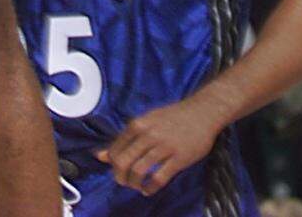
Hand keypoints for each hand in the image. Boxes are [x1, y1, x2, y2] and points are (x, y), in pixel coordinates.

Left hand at [97, 95, 222, 195]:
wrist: (201, 112)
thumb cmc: (172, 117)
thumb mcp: (146, 122)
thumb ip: (125, 139)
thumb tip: (100, 156)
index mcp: (138, 124)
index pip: (115, 150)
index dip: (113, 165)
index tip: (119, 170)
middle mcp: (148, 134)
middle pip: (123, 162)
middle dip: (120, 177)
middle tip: (125, 182)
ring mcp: (163, 146)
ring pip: (139, 171)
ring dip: (134, 184)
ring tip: (137, 186)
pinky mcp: (178, 158)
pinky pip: (159, 178)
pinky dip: (150, 188)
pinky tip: (149, 190)